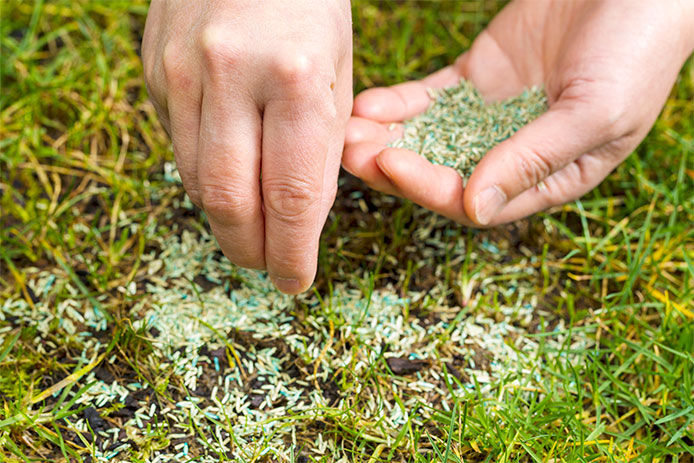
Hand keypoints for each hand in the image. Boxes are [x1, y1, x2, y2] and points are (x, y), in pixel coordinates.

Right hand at [142, 0, 351, 292]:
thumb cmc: (310, 5)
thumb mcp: (338, 71)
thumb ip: (318, 149)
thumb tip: (298, 222)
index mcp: (294, 78)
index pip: (290, 198)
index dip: (292, 253)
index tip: (295, 280)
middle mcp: (229, 77)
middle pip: (230, 202)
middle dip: (251, 249)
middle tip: (267, 265)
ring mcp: (180, 72)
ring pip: (197, 181)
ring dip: (226, 218)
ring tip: (251, 228)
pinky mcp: (154, 70)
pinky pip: (178, 145)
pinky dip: (206, 174)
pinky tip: (229, 172)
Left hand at [344, 0, 693, 225]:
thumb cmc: (639, 49)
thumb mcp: (597, 112)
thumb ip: (535, 160)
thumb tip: (475, 208)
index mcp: (548, 177)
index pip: (476, 199)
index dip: (430, 187)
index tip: (392, 163)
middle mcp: (513, 154)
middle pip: (442, 174)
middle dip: (394, 167)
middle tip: (350, 152)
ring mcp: (491, 116)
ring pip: (429, 138)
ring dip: (388, 138)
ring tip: (349, 130)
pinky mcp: (477, 79)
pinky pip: (430, 98)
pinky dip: (400, 103)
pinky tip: (370, 104)